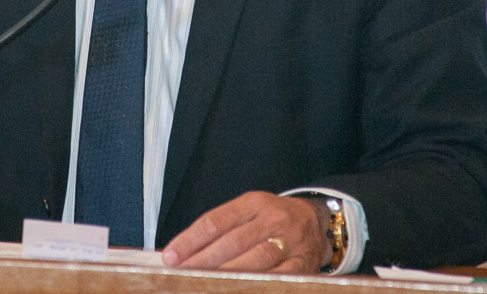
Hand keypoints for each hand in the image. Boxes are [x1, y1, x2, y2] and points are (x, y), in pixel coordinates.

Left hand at [161, 191, 328, 273]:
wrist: (316, 221)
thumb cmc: (271, 218)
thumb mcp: (248, 211)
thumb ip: (220, 228)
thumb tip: (183, 251)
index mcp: (254, 202)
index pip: (216, 221)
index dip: (191, 240)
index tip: (170, 256)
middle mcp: (273, 218)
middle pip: (233, 242)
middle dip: (203, 261)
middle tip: (181, 274)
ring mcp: (291, 241)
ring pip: (255, 259)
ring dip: (227, 275)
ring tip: (203, 285)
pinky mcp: (303, 264)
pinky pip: (278, 277)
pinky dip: (256, 285)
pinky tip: (237, 290)